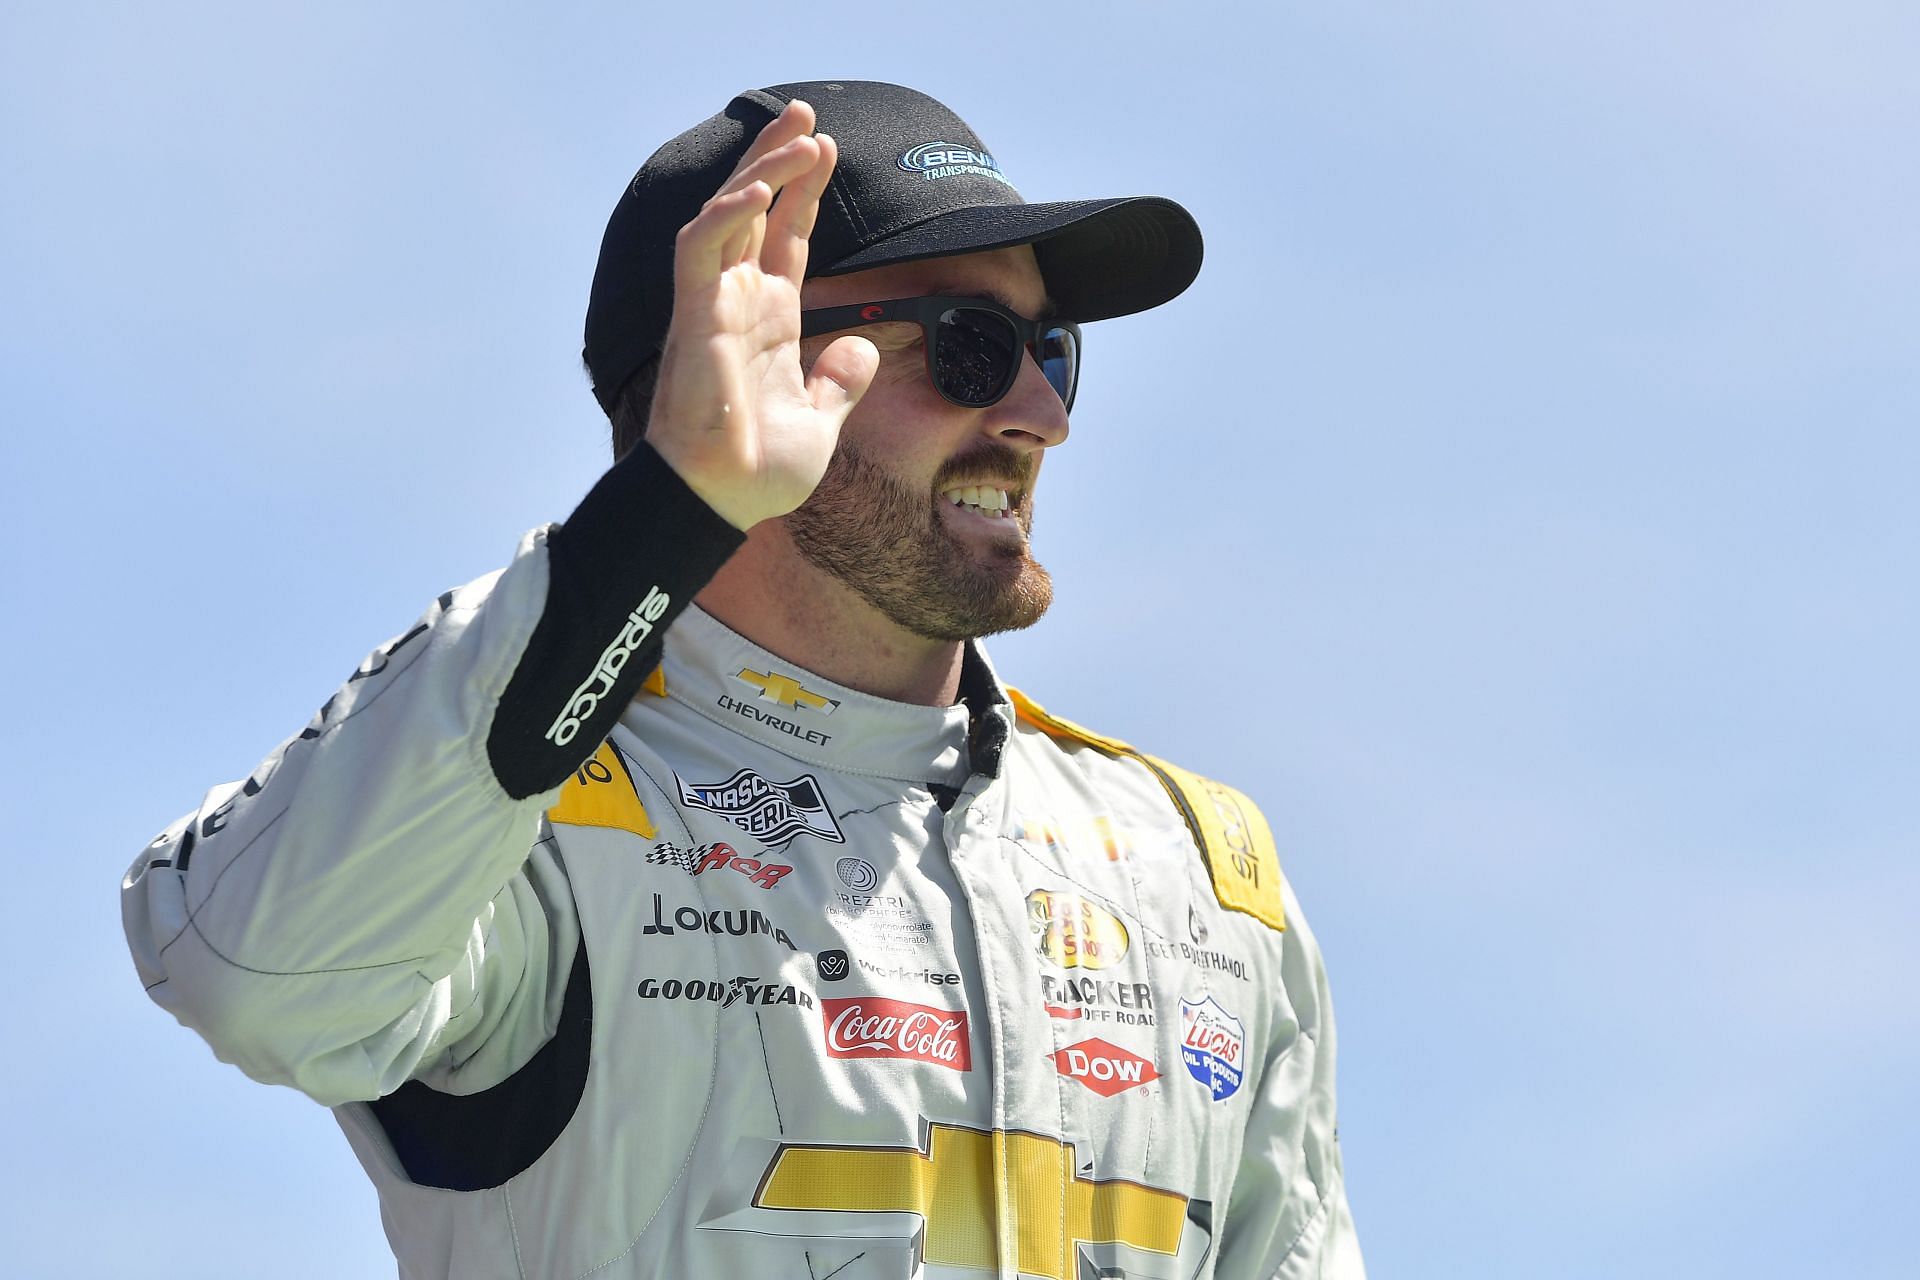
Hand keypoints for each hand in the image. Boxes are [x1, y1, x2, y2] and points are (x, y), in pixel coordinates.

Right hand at [644, 100, 877, 530]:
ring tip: (799, 134)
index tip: (826, 148)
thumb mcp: (819, 420)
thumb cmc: (756, 471)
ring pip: (728, 214)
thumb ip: (837, 383)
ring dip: (761, 170)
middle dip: (780, 159)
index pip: (783, 238)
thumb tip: (860, 350)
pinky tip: (758, 187)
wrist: (723, 503)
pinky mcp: (695, 318)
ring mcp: (713, 305)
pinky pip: (702, 249)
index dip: (802, 192)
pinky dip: (727, 213)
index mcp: (766, 320)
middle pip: (754, 211)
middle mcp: (737, 302)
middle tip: (808, 114)